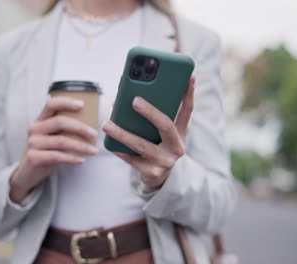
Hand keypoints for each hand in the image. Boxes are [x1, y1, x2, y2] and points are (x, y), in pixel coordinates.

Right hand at [9, 97, 98, 203]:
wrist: (27, 173)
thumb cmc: (46, 152)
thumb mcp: (52, 137)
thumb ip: (64, 130)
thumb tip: (92, 126)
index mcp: (40, 120)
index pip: (51, 104)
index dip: (66, 102)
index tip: (82, 104)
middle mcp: (35, 129)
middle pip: (59, 122)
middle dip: (80, 127)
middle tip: (94, 134)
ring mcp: (33, 143)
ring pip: (61, 141)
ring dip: (81, 146)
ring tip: (94, 151)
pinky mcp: (33, 157)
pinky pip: (57, 156)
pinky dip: (72, 158)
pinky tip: (82, 160)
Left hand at [102, 74, 195, 188]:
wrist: (158, 178)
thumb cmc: (156, 146)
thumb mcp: (160, 133)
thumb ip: (150, 115)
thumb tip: (120, 96)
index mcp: (180, 132)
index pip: (188, 109)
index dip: (189, 92)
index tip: (189, 75)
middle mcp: (176, 146)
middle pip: (166, 126)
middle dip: (150, 112)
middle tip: (134, 100)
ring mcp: (165, 161)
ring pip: (142, 145)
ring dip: (123, 134)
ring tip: (107, 124)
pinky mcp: (152, 173)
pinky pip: (133, 160)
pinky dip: (120, 151)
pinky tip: (110, 144)